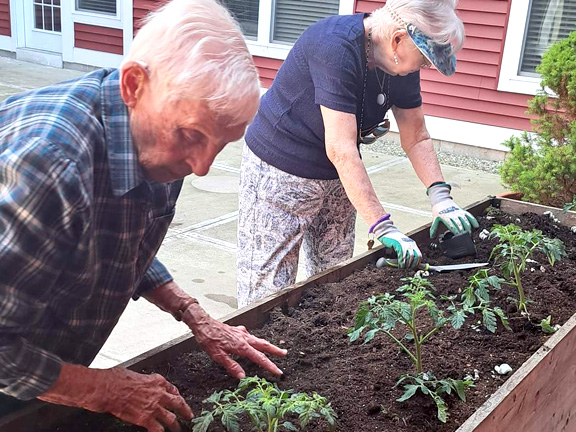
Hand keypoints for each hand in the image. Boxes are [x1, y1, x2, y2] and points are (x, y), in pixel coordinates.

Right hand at [39, 365, 192, 431]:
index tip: (178, 398)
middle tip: (189, 415)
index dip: (176, 395)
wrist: (107, 388)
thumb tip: (141, 384)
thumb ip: (143, 381)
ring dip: (176, 425)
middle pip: (178, 403)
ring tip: (178, 429)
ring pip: (171, 418)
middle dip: (185, 410)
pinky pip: (158, 429)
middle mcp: (159, 393)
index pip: (172, 388)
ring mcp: (154, 406)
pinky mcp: (146, 418)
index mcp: (156, 380)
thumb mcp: (135, 373)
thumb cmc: (115, 379)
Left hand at [182, 305, 286, 378]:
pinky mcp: (237, 330)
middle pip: (264, 345)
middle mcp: (244, 338)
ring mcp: (241, 333)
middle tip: (285, 353)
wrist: (203, 323)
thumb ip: (232, 366)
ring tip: (272, 349)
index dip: (270, 366)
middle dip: (275, 350)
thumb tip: (243, 376)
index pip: (259, 358)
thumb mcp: (218, 356)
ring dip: (266, 345)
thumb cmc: (209, 339)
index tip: (279, 372)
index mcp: (242, 346)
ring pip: (257, 339)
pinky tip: (250, 341)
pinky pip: (249, 336)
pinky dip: (253, 340)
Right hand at [373, 218, 421, 268]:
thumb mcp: (403, 245)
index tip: (413, 267)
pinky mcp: (399, 244)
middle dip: (412, 264)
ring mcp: (405, 244)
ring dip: (407, 264)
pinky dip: (402, 262)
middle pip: (415, 256)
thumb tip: (409, 261)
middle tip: (407, 268)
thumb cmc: (394, 240)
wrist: (387, 232)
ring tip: (403, 267)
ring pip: (410, 256)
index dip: (417, 263)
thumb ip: (406, 252)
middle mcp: (410, 244)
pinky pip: (402, 255)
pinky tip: (399, 265)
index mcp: (412, 244)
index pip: (419, 255)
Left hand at [428, 183, 478, 237]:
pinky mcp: (462, 211)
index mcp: (446, 217)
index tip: (457, 236)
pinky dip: (473, 221)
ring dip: (468, 227)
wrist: (441, 200)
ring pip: (465, 220)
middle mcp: (453, 215)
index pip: (452, 225)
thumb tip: (432, 237)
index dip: (455, 231)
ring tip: (470, 233)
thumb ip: (434, 229)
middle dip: (463, 231)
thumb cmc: (438, 210)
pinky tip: (476, 226)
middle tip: (465, 237)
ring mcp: (458, 212)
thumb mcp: (435, 219)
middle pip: (460, 224)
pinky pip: (469, 216)